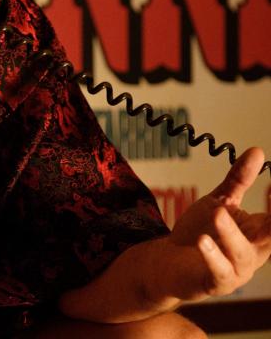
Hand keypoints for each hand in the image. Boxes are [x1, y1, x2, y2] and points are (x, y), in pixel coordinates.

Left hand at [160, 147, 270, 301]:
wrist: (170, 260)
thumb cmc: (202, 230)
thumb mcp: (221, 200)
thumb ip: (240, 179)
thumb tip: (257, 151)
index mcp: (260, 232)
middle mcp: (253, 252)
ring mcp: (236, 269)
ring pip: (240, 252)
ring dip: (230, 233)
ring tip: (217, 212)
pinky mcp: (215, 281)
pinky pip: (218, 271)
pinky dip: (213, 256)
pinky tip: (203, 241)